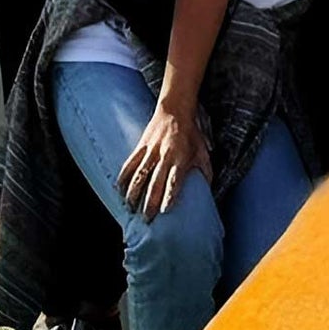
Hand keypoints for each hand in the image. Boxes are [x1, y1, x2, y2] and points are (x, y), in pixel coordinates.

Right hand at [117, 103, 211, 219]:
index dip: (169, 195)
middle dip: (149, 202)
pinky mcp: (140, 146)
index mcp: (181, 158)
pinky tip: (119, 191)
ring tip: (130, 209)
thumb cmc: (191, 134)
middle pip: (155, 182)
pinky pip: (129, 164)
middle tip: (146, 219)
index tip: (165, 211)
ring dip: (133, 194)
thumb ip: (206, 171)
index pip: (174, 180)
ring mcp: (151, 151)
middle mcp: (165, 156)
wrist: (175, 110)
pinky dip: (123, 178)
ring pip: (139, 175)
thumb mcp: (202, 151)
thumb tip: (209, 192)